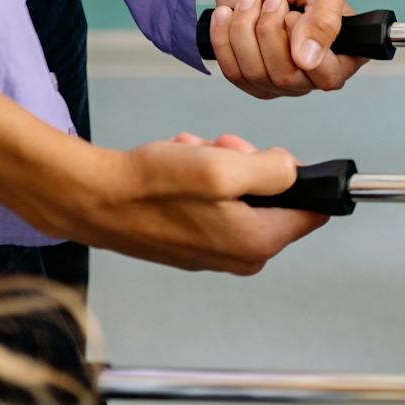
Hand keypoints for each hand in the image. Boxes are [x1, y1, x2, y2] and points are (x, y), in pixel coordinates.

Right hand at [33, 136, 325, 274]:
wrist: (92, 198)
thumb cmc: (151, 185)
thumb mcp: (223, 166)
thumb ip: (274, 170)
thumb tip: (295, 171)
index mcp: (257, 242)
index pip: (312, 210)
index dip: (296, 175)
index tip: (268, 160)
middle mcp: (241, 255)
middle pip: (275, 196)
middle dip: (250, 164)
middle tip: (221, 149)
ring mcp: (215, 251)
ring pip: (243, 193)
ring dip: (222, 166)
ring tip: (193, 154)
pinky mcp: (193, 242)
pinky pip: (216, 201)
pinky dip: (202, 178)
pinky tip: (180, 166)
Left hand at [204, 0, 362, 97]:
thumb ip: (325, 20)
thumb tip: (307, 61)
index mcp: (344, 55)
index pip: (327, 76)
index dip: (305, 46)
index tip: (294, 15)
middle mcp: (313, 74)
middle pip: (285, 77)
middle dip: (269, 30)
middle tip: (273, 1)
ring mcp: (279, 80)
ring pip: (253, 74)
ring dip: (245, 29)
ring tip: (252, 4)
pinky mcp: (248, 78)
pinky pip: (231, 72)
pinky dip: (223, 36)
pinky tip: (231, 16)